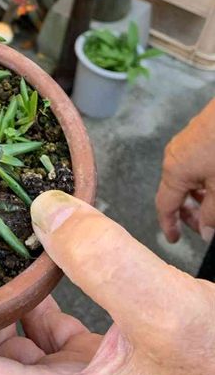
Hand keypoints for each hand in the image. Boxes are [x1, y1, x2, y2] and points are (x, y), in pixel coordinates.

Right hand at [156, 98, 214, 241]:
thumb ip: (211, 213)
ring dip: (197, 196)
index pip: (164, 205)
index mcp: (174, 171)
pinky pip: (192, 164)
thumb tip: (204, 233)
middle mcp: (173, 156)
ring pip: (185, 177)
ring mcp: (184, 143)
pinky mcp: (197, 134)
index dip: (169, 225)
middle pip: (174, 191)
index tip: (173, 240)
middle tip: (204, 227)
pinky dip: (201, 179)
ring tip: (213, 206)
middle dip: (187, 212)